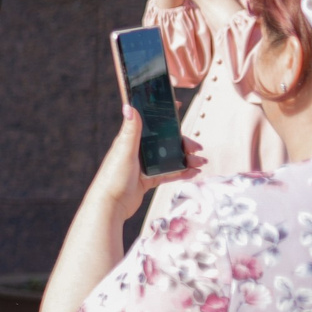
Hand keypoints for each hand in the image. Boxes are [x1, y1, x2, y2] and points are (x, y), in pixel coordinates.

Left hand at [89, 106, 205, 221]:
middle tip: (197, 148)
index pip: (149, 124)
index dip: (163, 116)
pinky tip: (194, 172)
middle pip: (165, 142)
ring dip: (186, 158)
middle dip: (183, 143)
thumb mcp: (125, 151)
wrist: (110, 205)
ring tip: (200, 162)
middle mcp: (137, 151)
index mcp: (130, 141)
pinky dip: (182, 172)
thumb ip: (130, 130)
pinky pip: (169, 173)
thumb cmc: (113, 177)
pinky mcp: (148, 179)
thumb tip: (128, 106)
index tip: (177, 106)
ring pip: (169, 158)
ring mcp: (143, 166)